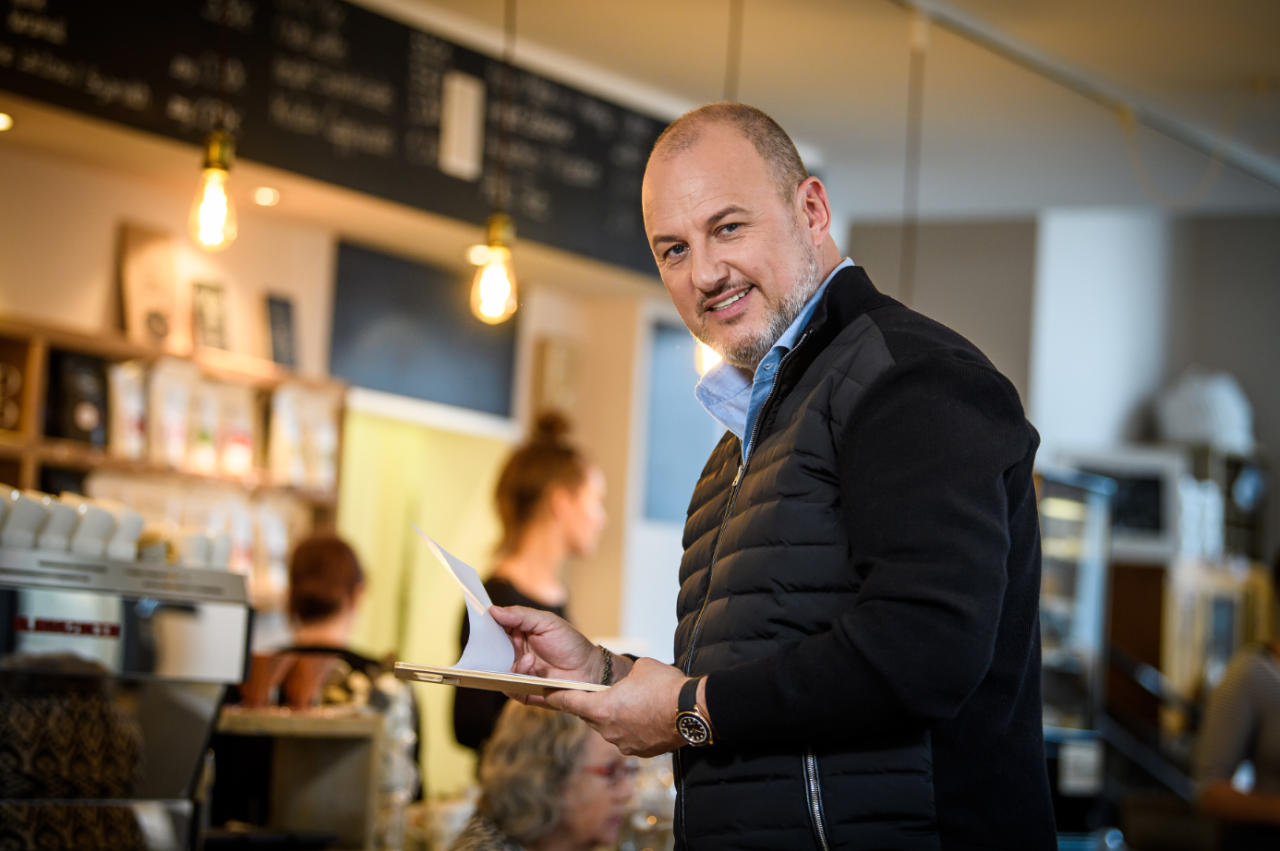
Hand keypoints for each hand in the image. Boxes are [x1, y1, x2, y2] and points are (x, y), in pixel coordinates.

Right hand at [490, 605, 601, 684]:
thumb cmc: (571, 643)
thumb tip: (493, 610)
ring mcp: (518, 672)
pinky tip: (530, 667)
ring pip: (496, 671)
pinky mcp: (523, 690)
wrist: (590, 670)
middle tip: (492, 644)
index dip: (486, 624)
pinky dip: (514, 679)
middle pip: (490, 651)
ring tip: (529, 658)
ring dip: (508, 664)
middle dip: (489, 648)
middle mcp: (515, 653)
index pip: (495, 628)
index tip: (480, 619)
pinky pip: (508, 687)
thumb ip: (520, 616)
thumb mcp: (547, 622)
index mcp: (519, 634)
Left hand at [543, 658, 688, 757]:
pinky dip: (632, 729)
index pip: (569, 702)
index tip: (545, 694)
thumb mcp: (641, 668)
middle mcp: (608, 730)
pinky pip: (628, 739)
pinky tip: (646, 719)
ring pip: (610, 729)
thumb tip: (630, 679)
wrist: (692, 711)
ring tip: (633, 705)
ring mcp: (624, 744)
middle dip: (594, 706)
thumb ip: (626, 676)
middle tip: (601, 695)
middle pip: (591, 717)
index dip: (555, 697)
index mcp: (601, 708)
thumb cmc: (666, 686)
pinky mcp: (641, 752)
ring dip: (615, 718)